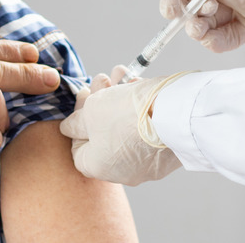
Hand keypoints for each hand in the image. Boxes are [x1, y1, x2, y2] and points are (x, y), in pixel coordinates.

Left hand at [60, 71, 187, 185]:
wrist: (175, 114)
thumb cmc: (126, 114)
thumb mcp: (91, 112)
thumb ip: (76, 121)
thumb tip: (70, 127)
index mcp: (98, 167)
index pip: (78, 146)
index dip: (78, 119)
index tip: (84, 96)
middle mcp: (123, 171)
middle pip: (103, 133)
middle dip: (100, 102)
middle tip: (103, 79)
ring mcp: (147, 163)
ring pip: (125, 126)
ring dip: (120, 98)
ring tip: (121, 74)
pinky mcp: (167, 152)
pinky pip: (147, 128)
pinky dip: (141, 107)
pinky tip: (138, 83)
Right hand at [160, 0, 244, 52]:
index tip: (171, 8)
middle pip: (193, 1)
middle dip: (186, 12)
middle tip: (195, 17)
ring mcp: (243, 3)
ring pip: (208, 22)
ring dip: (198, 29)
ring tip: (202, 30)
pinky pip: (230, 37)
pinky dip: (217, 43)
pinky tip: (214, 41)